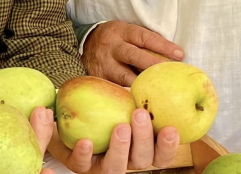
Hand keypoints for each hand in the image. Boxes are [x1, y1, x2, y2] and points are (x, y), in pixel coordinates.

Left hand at [47, 108, 179, 172]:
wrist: (70, 116)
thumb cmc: (105, 107)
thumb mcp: (123, 100)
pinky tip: (86, 141)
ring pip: (115, 168)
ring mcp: (102, 165)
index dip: (169, 147)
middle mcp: (125, 161)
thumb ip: (140, 95)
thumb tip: (161, 76)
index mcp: (141, 149)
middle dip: (143, 139)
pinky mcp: (80, 165)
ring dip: (120, 148)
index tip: (171, 128)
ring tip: (120, 127)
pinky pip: (83, 165)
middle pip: (142, 161)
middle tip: (140, 114)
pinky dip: (84, 154)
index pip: (161, 155)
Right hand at [82, 21, 183, 85]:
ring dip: (143, 84)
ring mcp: (104, 64)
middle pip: (133, 55)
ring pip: (125, 76)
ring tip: (161, 91)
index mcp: (120, 31)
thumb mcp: (126, 31)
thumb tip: (172, 53)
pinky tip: (144, 100)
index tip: (180, 54)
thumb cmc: (116, 38)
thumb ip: (144, 41)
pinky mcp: (99, 79)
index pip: (144, 37)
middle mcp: (111, 46)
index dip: (162, 45)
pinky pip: (117, 88)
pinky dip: (131, 94)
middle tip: (172, 72)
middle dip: (153, 64)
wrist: (86, 44)